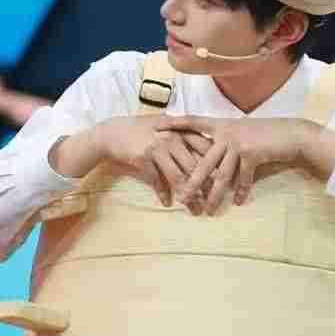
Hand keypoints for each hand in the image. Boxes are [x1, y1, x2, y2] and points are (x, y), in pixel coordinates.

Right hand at [55, 115, 211, 207]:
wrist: (111, 132)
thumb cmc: (140, 129)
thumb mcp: (164, 126)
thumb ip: (183, 134)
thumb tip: (206, 148)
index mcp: (180, 129)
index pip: (205, 148)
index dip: (216, 166)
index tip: (224, 183)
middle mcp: (172, 137)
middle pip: (195, 166)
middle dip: (206, 187)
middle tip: (212, 203)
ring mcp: (157, 148)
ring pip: (178, 176)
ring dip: (188, 196)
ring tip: (195, 210)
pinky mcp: (143, 158)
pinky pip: (157, 180)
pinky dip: (163, 193)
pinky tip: (167, 203)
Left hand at [159, 116, 324, 214]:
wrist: (291, 134)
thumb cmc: (265, 134)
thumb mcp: (241, 133)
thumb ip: (223, 143)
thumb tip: (208, 160)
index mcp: (221, 125)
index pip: (193, 122)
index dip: (175, 123)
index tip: (157, 125)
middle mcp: (226, 133)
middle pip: (202, 161)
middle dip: (191, 182)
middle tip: (181, 198)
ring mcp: (237, 143)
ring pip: (221, 175)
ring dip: (214, 196)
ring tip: (207, 210)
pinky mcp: (251, 153)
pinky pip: (242, 178)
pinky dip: (242, 191)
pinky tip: (240, 202)